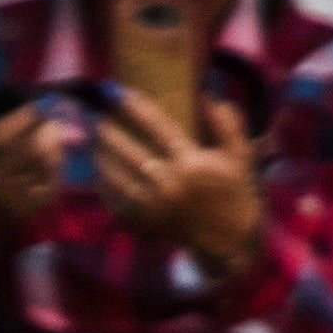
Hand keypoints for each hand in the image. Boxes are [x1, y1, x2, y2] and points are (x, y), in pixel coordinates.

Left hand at [104, 85, 266, 275]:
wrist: (229, 239)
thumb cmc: (235, 191)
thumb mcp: (240, 154)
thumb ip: (226, 123)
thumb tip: (207, 93)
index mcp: (192, 162)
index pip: (158, 127)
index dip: (135, 107)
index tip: (118, 92)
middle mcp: (169, 183)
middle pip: (129, 151)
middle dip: (109, 132)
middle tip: (96, 116)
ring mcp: (154, 205)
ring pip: (117, 176)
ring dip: (101, 156)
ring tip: (93, 139)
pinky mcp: (146, 222)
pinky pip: (116, 201)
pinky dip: (104, 186)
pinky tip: (99, 171)